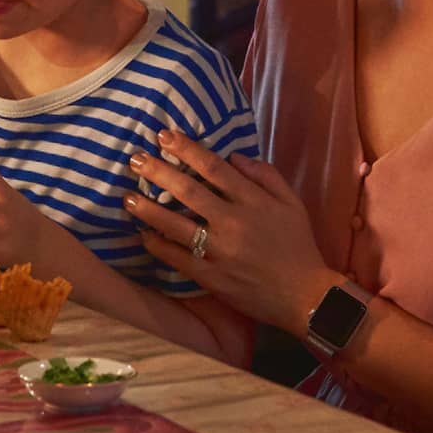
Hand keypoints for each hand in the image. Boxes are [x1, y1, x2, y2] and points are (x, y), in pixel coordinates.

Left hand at [125, 128, 331, 334]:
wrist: (305, 297)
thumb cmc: (298, 245)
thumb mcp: (292, 202)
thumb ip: (265, 175)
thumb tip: (234, 156)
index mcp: (252, 201)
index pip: (213, 167)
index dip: (186, 149)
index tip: (164, 136)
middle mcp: (233, 222)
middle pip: (188, 191)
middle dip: (158, 172)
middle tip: (135, 159)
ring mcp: (221, 251)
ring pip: (176, 225)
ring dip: (148, 209)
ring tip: (126, 196)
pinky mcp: (212, 277)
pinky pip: (178, 259)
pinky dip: (158, 246)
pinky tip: (142, 235)